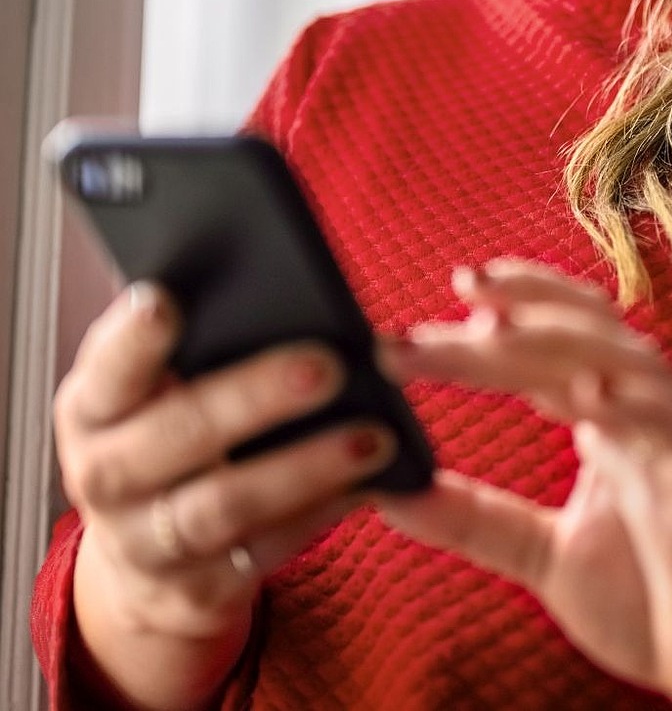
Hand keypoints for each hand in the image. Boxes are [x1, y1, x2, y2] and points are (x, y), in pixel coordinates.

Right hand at [54, 282, 394, 702]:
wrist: (144, 556)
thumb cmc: (168, 431)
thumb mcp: (157, 387)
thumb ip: (199, 340)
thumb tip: (284, 285)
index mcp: (92, 408)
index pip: (107, 368)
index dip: (132, 340)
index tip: (167, 301)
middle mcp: (104, 476)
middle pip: (175, 434)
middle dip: (253, 397)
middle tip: (328, 365)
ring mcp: (145, 542)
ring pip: (224, 505)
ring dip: (305, 468)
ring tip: (373, 436)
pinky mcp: (196, 592)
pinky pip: (265, 551)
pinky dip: (321, 515)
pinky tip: (369, 483)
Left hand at [376, 260, 671, 710]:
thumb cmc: (650, 601)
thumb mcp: (543, 556)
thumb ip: (475, 519)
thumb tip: (390, 492)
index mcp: (606, 416)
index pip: (548, 343)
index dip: (497, 316)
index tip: (425, 315)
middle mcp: (641, 411)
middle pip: (578, 332)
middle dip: (517, 304)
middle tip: (457, 284)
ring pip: (623, 357)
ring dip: (558, 334)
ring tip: (495, 326)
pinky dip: (632, 402)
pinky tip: (586, 395)